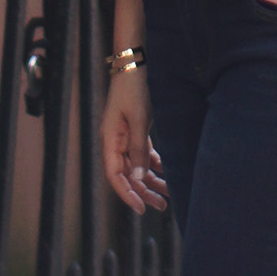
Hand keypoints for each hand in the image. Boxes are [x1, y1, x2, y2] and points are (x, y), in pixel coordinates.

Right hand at [102, 69, 166, 213]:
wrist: (132, 66)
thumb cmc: (133, 91)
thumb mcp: (139, 121)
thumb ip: (139, 149)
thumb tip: (138, 178)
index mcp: (109, 141)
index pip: (115, 176)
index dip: (127, 194)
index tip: (141, 209)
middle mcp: (114, 143)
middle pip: (126, 175)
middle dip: (143, 191)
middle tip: (161, 206)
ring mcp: (123, 137)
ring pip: (135, 166)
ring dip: (150, 180)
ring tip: (166, 195)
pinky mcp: (134, 131)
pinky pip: (141, 154)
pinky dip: (152, 164)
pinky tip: (165, 173)